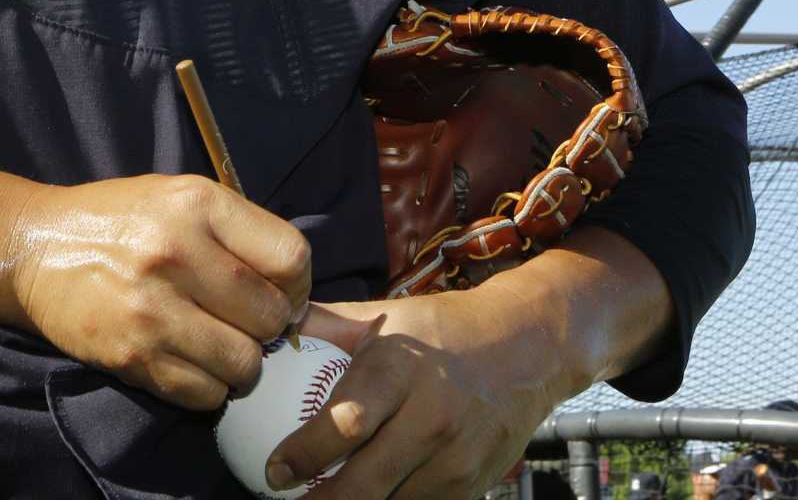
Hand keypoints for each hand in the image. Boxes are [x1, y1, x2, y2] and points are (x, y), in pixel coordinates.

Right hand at [7, 174, 310, 409]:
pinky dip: (209, 386)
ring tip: (221, 342)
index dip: (298, 285)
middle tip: (249, 321)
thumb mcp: (183, 196)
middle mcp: (177, 253)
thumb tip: (300, 293)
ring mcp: (152, 309)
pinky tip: (192, 359)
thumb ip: (240, 233)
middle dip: (271, 326)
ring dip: (243, 361)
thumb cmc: (121, 219)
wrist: (38, 248)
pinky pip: (205, 393)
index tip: (283, 292)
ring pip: (244, 363)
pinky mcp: (132, 356)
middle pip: (270, 315)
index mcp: (198, 204)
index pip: (290, 257)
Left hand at [265, 289, 566, 499]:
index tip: (275, 471)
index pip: (347, 421)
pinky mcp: (473, 486)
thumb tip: (269, 330)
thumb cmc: (446, 329)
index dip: (304, 453)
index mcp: (402, 369)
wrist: (528, 348)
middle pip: (365, 482)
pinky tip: (368, 498)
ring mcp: (456, 458)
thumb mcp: (387, 316)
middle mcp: (431, 416)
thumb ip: (328, 326)